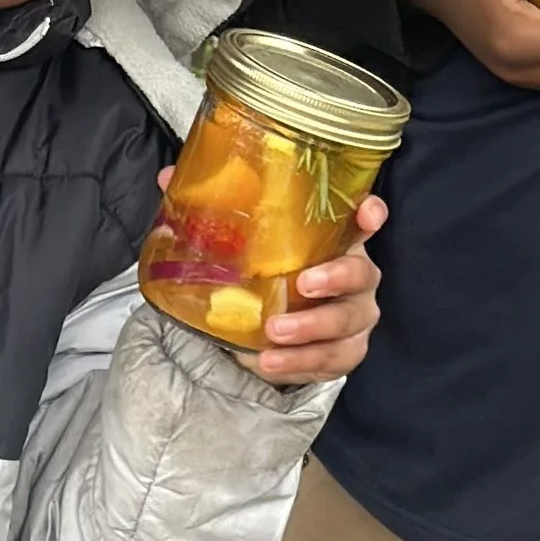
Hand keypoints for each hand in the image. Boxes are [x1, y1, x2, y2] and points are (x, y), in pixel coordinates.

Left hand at [148, 175, 387, 382]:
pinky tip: (267, 361)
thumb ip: (213, 209)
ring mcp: (354, 316)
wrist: (271, 329)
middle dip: (335, 279)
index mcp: (336, 240)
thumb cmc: (268, 274)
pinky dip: (298, 362)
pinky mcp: (344, 352)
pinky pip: (331, 360)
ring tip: (273, 333)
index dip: (370, 214)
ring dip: (311, 328)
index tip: (368, 211)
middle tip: (302, 284)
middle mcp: (355, 277)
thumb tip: (169, 178)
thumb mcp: (245, 243)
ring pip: (347, 322)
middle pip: (361, 274)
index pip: (365, 219)